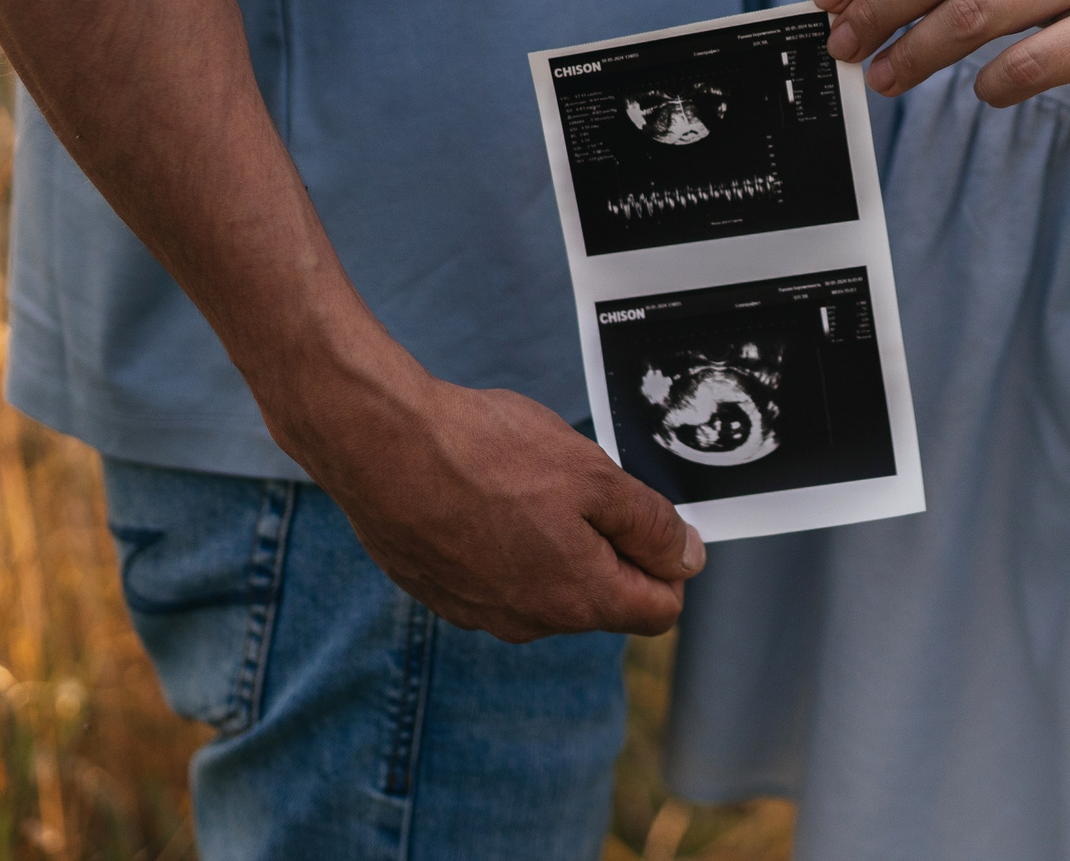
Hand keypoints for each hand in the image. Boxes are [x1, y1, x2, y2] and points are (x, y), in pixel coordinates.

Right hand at [265, 321, 703, 643]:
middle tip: (577, 482)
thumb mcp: (594, 476)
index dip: (667, 559)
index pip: (659, 609)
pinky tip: (481, 494)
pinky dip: (501, 540)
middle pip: (602, 597)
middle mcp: (531, 623)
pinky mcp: (440, 591)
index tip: (643, 512)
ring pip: (546, 585)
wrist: (380, 448)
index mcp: (580, 600)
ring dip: (552, 541)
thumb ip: (650, 526)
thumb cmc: (487, 455)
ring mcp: (480, 612)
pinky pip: (495, 575)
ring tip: (522, 480)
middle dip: (606, 545)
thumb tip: (688, 560)